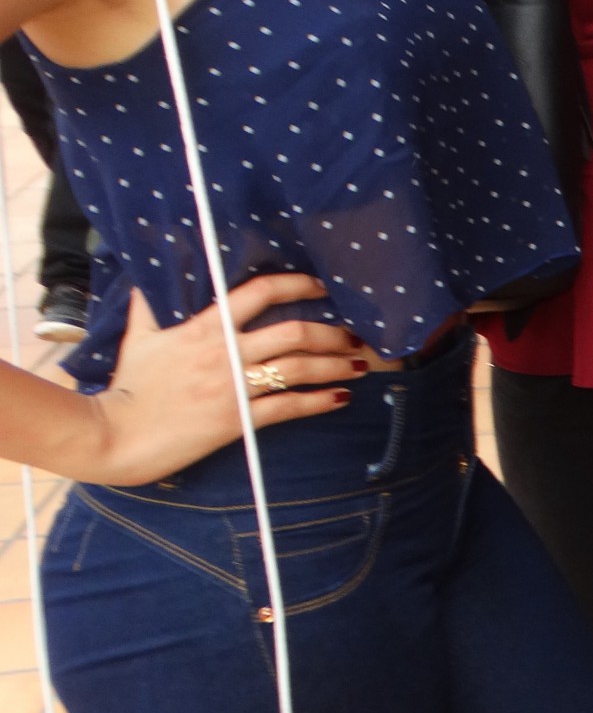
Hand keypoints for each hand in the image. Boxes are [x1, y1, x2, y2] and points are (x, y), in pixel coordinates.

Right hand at [80, 276, 370, 485]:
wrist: (112, 435)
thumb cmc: (127, 385)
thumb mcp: (139, 336)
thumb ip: (150, 304)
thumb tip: (149, 276)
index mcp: (206, 327)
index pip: (261, 292)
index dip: (298, 285)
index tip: (323, 286)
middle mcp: (226, 353)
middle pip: (294, 332)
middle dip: (331, 333)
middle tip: (353, 335)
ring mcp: (233, 387)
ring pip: (298, 369)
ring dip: (335, 365)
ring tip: (359, 365)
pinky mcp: (236, 421)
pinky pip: (288, 407)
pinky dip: (318, 402)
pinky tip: (339, 398)